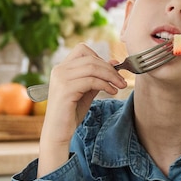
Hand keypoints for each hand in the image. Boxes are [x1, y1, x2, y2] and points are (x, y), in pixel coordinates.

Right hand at [37, 44, 127, 176]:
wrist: (58, 131)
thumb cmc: (72, 111)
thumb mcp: (87, 91)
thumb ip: (97, 77)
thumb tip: (114, 63)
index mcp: (62, 68)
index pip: (83, 50)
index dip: (100, 57)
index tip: (113, 69)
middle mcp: (59, 70)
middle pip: (91, 59)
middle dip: (110, 69)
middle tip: (122, 80)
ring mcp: (61, 78)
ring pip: (92, 68)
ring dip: (110, 76)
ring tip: (120, 86)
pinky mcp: (66, 89)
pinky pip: (91, 81)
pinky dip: (105, 85)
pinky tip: (112, 92)